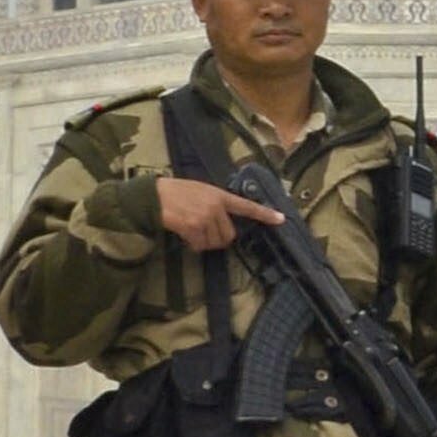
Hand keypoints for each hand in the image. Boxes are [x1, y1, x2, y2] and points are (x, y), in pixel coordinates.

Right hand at [153, 177, 285, 252]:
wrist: (154, 195)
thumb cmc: (176, 192)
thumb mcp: (201, 191)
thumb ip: (216, 202)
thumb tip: (224, 221)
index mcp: (220, 195)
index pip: (246, 206)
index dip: (265, 214)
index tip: (281, 219)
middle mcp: (216, 206)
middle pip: (229, 235)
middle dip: (218, 239)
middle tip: (203, 233)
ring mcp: (205, 217)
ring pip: (214, 242)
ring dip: (203, 242)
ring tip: (191, 229)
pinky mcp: (193, 227)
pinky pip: (200, 245)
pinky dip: (193, 245)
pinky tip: (184, 234)